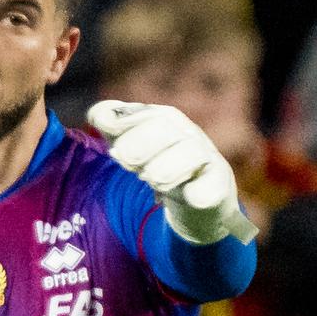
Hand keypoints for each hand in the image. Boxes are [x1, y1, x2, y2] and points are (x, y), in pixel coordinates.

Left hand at [88, 98, 252, 244]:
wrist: (194, 201)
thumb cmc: (157, 165)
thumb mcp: (130, 144)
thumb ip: (110, 125)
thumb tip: (97, 115)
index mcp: (164, 119)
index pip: (144, 114)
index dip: (122, 129)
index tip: (114, 151)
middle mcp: (187, 133)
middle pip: (165, 126)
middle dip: (140, 146)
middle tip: (127, 164)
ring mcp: (205, 158)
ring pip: (190, 153)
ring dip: (165, 168)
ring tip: (151, 180)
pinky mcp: (218, 185)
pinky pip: (213, 185)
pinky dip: (201, 192)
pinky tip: (191, 196)